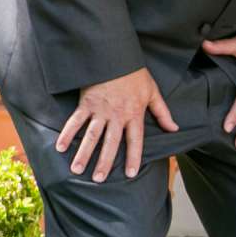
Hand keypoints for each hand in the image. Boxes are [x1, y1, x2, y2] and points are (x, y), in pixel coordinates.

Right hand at [55, 66, 178, 182]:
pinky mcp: (86, 103)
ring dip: (83, 153)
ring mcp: (99, 111)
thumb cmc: (135, 75)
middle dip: (104, 163)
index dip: (134, 158)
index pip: (135, 141)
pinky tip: (60, 147)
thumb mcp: (153, 92)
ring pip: (91, 136)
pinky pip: (75, 121)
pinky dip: (66, 134)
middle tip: (98, 179)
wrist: (115, 57)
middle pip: (110, 143)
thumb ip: (162, 113)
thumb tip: (174, 129)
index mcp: (134, 114)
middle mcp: (116, 116)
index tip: (131, 174)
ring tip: (77, 169)